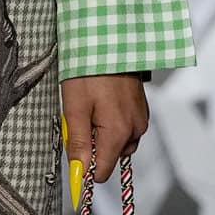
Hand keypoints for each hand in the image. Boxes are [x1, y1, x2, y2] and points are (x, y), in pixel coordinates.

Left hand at [61, 73, 149, 203]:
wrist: (110, 41)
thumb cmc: (89, 71)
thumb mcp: (75, 108)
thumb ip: (78, 143)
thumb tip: (79, 172)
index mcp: (118, 133)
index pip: (101, 173)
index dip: (84, 166)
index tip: (73, 149)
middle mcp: (135, 129)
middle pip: (109, 157)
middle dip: (92, 144)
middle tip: (80, 118)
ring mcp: (140, 119)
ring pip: (116, 143)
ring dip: (101, 133)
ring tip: (91, 107)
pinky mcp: (141, 109)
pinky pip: (124, 128)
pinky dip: (111, 122)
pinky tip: (102, 103)